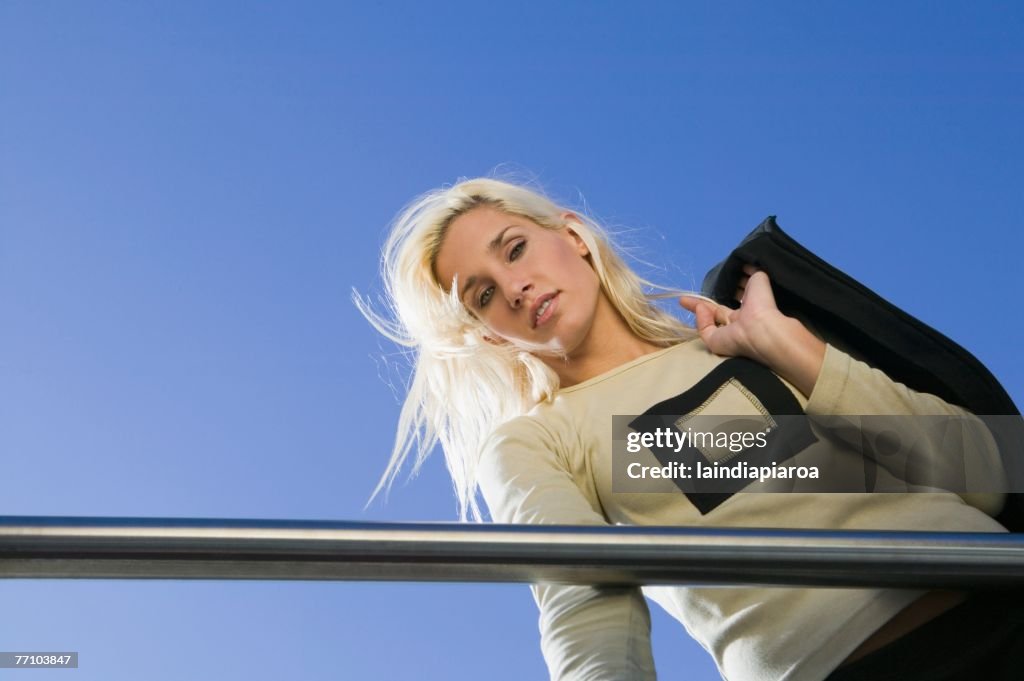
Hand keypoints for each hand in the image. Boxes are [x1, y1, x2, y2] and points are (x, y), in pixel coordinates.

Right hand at [679, 265, 825, 396]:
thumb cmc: (762, 303)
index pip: (731, 303)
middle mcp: (736, 325)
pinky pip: (704, 330)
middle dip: (701, 303)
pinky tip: (702, 308)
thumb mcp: (758, 279)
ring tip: (685, 299)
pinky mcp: (715, 343)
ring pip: (707, 322)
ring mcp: (725, 335)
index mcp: (748, 312)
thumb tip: (746, 264)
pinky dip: (701, 318)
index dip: (722, 293)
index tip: (713, 285)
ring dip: (698, 309)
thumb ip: (751, 271)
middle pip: (715, 312)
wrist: (760, 326)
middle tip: (685, 297)